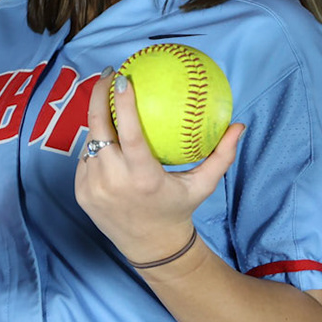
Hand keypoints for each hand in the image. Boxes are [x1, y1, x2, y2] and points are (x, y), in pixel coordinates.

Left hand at [74, 70, 244, 269]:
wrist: (150, 248)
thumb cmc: (179, 209)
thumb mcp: (203, 185)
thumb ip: (221, 156)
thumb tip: (239, 125)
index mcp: (142, 178)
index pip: (128, 133)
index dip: (121, 103)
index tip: (122, 78)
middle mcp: (114, 182)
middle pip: (98, 128)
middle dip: (99, 95)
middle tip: (110, 74)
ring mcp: (93, 188)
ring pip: (90, 141)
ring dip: (98, 120)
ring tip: (107, 99)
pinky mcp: (81, 193)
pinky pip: (86, 159)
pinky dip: (96, 145)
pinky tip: (105, 133)